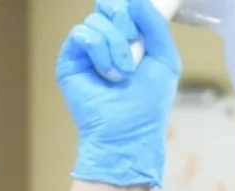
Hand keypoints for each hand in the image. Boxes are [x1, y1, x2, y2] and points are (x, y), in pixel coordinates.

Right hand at [57, 0, 181, 188]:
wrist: (128, 133)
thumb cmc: (148, 104)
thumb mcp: (165, 58)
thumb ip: (155, 24)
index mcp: (127, 39)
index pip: (123, 5)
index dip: (131, 10)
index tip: (140, 30)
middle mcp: (105, 42)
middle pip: (108, 6)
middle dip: (125, 25)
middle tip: (133, 52)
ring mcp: (86, 51)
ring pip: (95, 21)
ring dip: (115, 47)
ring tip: (122, 74)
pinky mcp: (70, 61)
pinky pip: (81, 35)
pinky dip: (99, 52)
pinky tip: (107, 74)